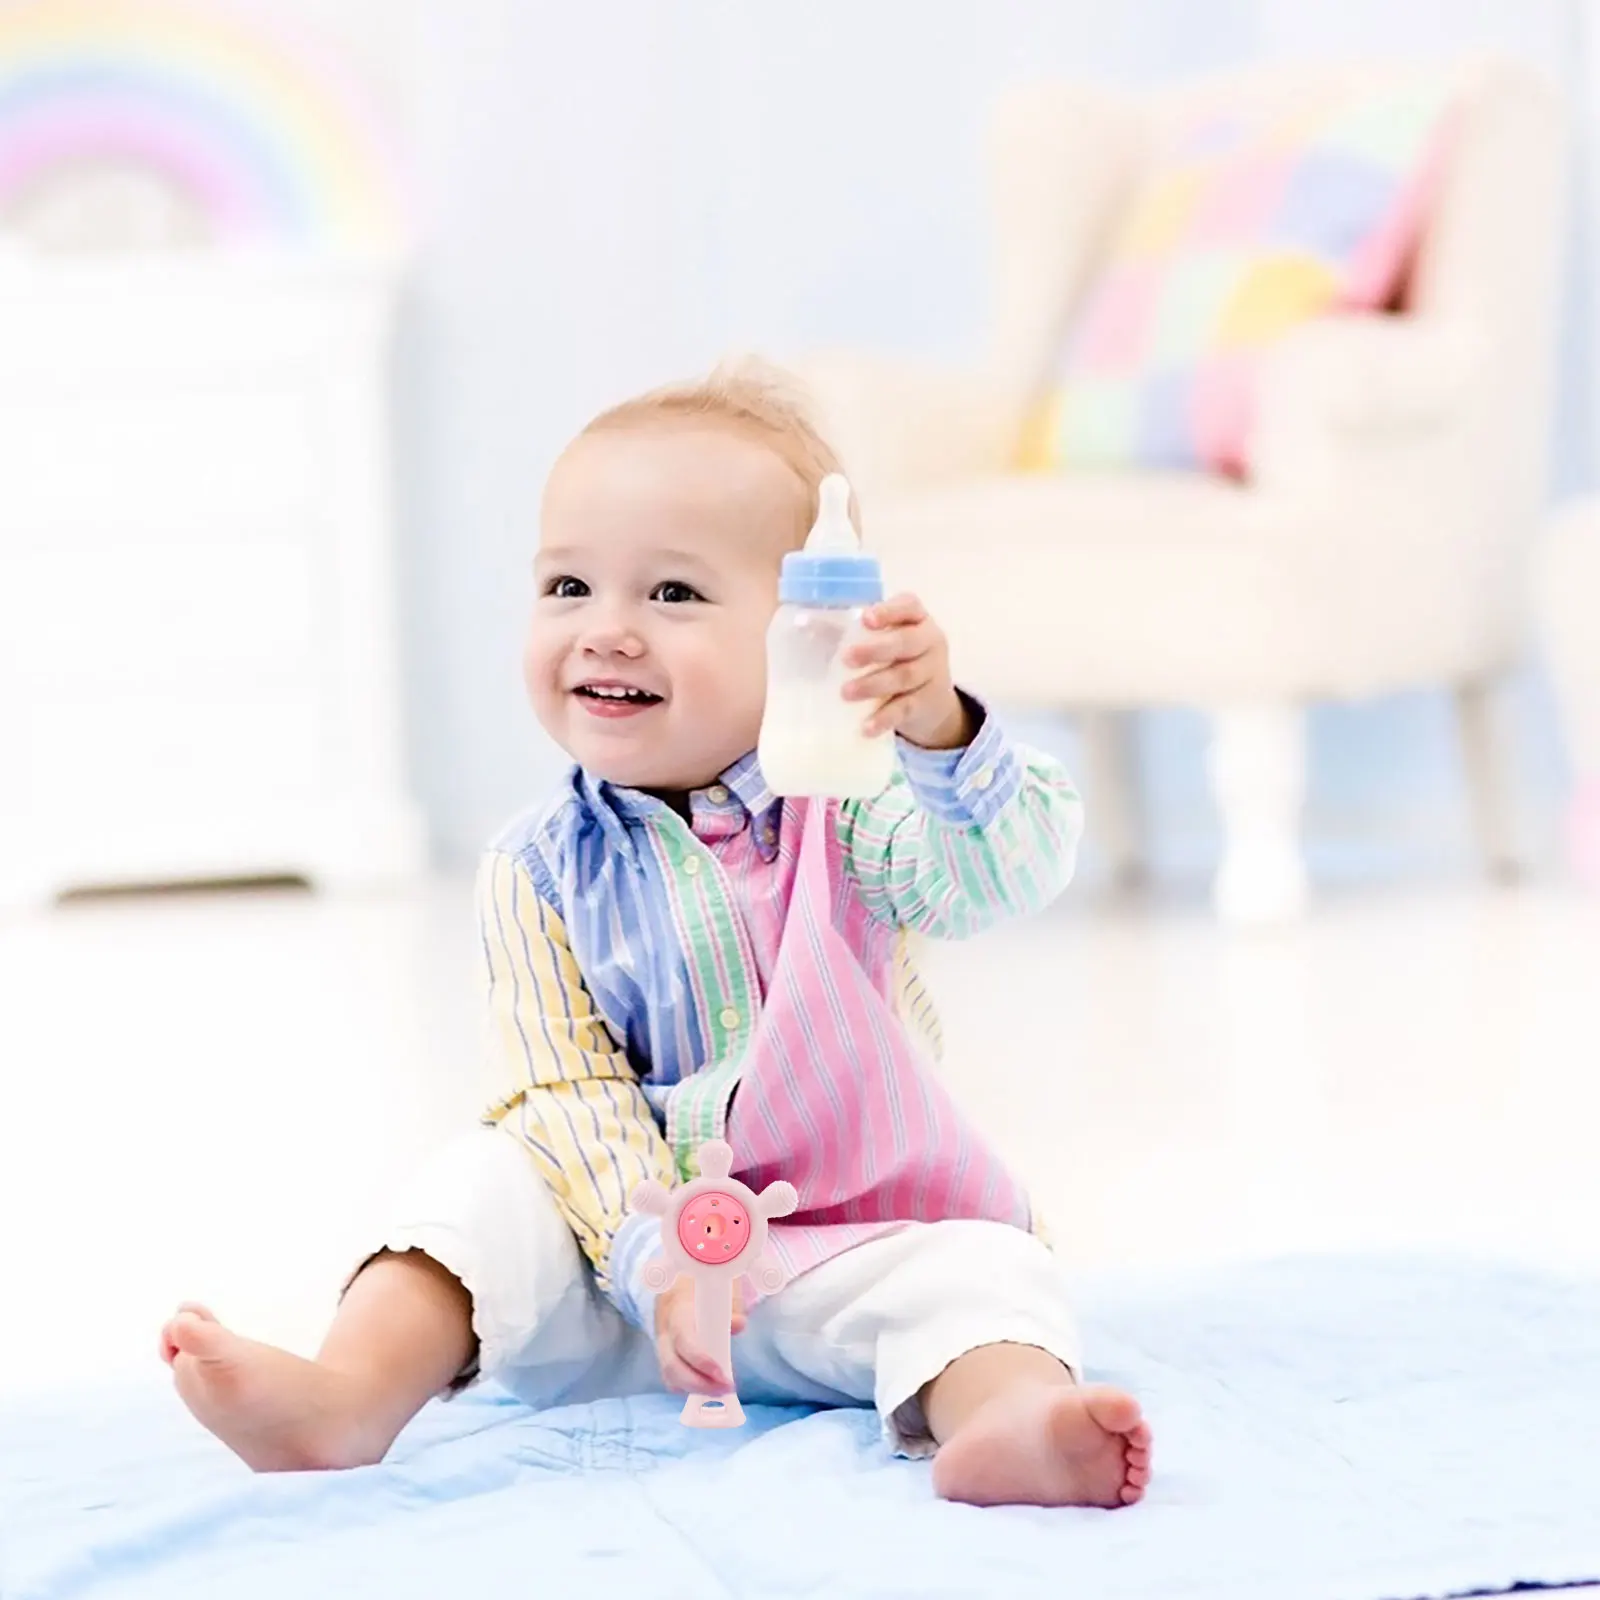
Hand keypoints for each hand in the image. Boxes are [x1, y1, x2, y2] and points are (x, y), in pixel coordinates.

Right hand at [653, 1275, 745, 1393]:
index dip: (700, 1360)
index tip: (722, 1374)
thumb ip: (730, 1305)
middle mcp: (664, 1331)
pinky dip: (692, 1388)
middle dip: (699, 1384)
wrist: (679, 1282)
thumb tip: (736, 1325)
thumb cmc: (703, 1286)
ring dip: (697, 1390)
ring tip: (722, 1390)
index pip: (683, 1340)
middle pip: (671, 1367)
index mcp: (677, 1310)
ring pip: (671, 1378)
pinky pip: (674, 1380)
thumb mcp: (720, 1288)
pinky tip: (711, 1386)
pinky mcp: (667, 1357)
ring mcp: (662, 1347)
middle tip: (727, 1388)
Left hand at [842, 592, 973, 748]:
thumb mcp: (887, 640)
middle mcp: (929, 641)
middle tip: (845, 659)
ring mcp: (932, 672)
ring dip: (873, 684)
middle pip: (906, 642)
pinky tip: (866, 727)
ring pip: (904, 676)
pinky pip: (906, 709)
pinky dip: (884, 718)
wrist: (932, 699)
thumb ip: (855, 632)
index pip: (908, 606)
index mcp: (916, 619)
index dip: (888, 611)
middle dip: (875, 650)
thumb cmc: (897, 659)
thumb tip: (804, 625)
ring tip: (845, 693)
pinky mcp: (927, 702)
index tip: (865, 619)